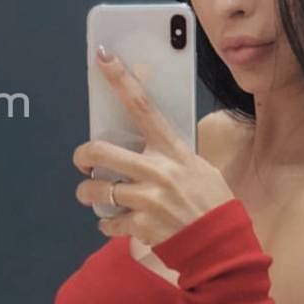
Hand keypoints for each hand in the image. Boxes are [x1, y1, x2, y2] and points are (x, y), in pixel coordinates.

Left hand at [73, 47, 234, 245]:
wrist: (220, 245)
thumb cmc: (211, 203)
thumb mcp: (197, 167)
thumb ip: (169, 154)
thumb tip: (142, 142)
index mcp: (173, 150)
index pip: (143, 107)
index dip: (120, 79)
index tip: (103, 58)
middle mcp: (157, 171)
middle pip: (100, 151)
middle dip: (83, 156)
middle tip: (83, 162)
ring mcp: (147, 199)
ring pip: (96, 190)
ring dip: (88, 194)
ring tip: (91, 195)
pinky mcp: (141, 226)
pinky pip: (108, 221)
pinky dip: (107, 224)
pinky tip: (114, 222)